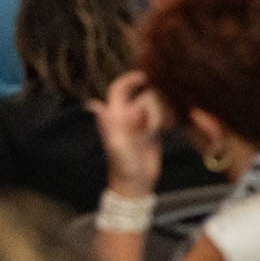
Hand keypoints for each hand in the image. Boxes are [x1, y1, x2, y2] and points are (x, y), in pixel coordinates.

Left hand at [88, 70, 165, 193]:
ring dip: (159, 114)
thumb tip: (93, 103)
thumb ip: (109, 125)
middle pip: (143, 95)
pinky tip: (164, 131)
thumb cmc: (124, 166)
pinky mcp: (153, 130)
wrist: (136, 183)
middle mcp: (127, 116)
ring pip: (155, 104)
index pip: (118, 89)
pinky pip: (162, 115)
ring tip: (155, 132)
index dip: (129, 79)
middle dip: (151, 103)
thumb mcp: (116, 145)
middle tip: (154, 117)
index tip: (144, 77)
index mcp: (115, 116)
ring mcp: (140, 122)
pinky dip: (166, 119)